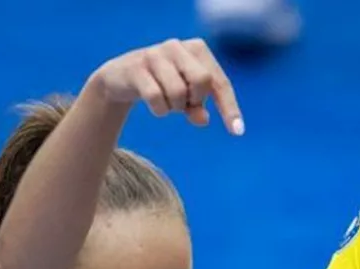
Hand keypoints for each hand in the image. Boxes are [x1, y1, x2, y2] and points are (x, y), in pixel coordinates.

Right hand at [86, 38, 243, 134]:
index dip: (229, 108)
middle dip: (196, 100)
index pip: (220, 82)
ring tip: (168, 103)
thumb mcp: (186, 98)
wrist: (121, 77)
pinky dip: (159, 110)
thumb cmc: (164, 85)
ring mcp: (154, 54)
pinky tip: (156, 106)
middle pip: (202, 81)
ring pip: (178, 92)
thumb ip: (198, 108)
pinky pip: (156, 98)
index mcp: (197, 49)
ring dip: (175, 107)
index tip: (237, 132)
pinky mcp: (136, 67)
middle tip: (186, 104)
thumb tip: (203, 120)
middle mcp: (177, 46)